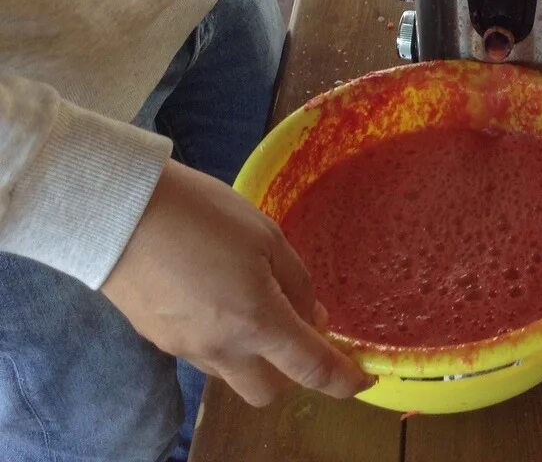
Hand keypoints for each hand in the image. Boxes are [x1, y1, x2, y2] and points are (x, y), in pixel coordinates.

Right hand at [101, 161, 371, 406]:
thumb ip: (296, 282)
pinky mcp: (160, 341)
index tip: (360, 380)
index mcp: (256, 322)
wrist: (117, 214)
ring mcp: (186, 349)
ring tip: (255, 306)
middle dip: (292, 372)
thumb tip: (313, 317)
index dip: (341, 380)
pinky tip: (219, 302)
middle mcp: (222, 349)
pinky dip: (225, 342)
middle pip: (269, 390)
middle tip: (298, 330)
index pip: (310, 368)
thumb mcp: (266, 236)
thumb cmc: (202, 215)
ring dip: (256, 357)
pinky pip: (206, 357)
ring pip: (235, 376)